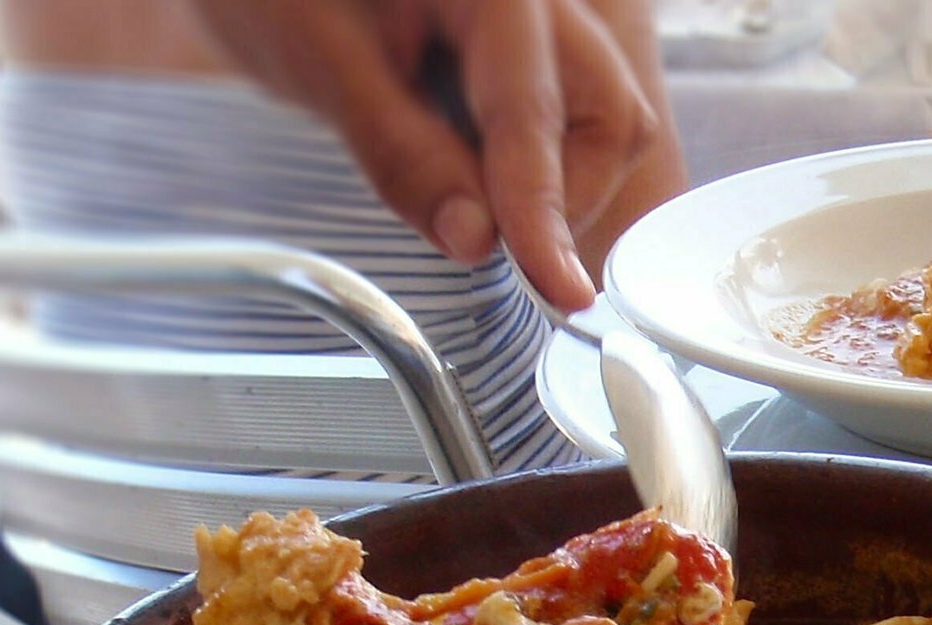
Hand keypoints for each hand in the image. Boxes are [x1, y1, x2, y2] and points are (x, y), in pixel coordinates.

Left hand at [185, 0, 658, 309]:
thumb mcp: (323, 62)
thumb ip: (403, 152)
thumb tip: (476, 239)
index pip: (534, 111)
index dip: (543, 210)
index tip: (560, 289)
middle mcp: (540, 1)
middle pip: (609, 117)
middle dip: (563, 199)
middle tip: (484, 235)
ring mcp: (550, 28)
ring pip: (608, 129)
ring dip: (560, 192)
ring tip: (470, 195)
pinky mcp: (546, 63)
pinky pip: (579, 130)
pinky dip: (545, 177)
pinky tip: (486, 181)